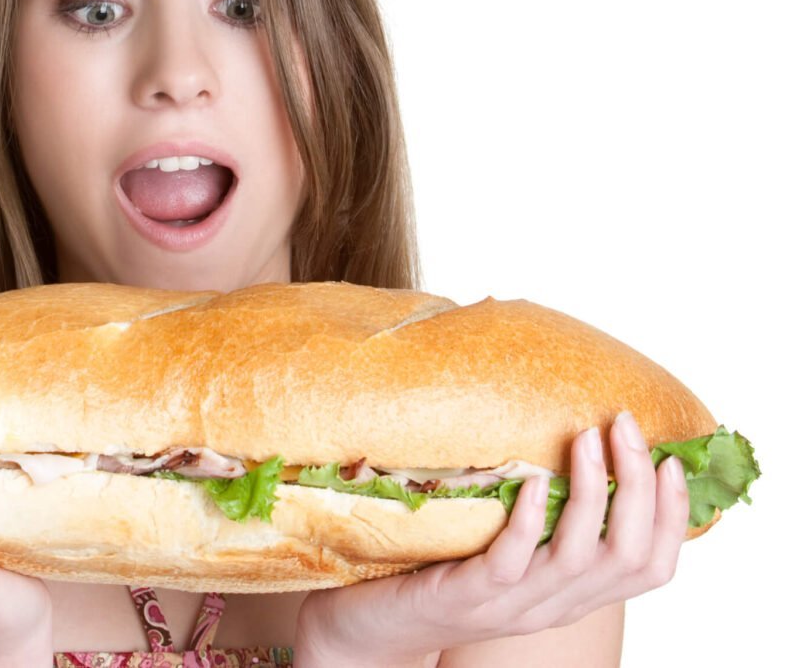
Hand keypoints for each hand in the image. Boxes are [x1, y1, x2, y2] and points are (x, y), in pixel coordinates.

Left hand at [294, 412, 689, 665]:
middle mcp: (555, 605)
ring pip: (580, 555)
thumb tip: (582, 451)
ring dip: (592, 489)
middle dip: (639, 486)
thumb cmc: (447, 573)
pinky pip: (513, 559)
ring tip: (588, 437)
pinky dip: (531, 518)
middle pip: (629, 554)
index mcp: (574, 595)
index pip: (653, 567)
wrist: (376, 626)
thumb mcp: (513, 552)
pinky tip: (535, 479)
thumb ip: (549, 523)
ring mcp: (513, 603)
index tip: (671, 459)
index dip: (673, 515)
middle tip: (625, 424)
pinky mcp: (469, 594)